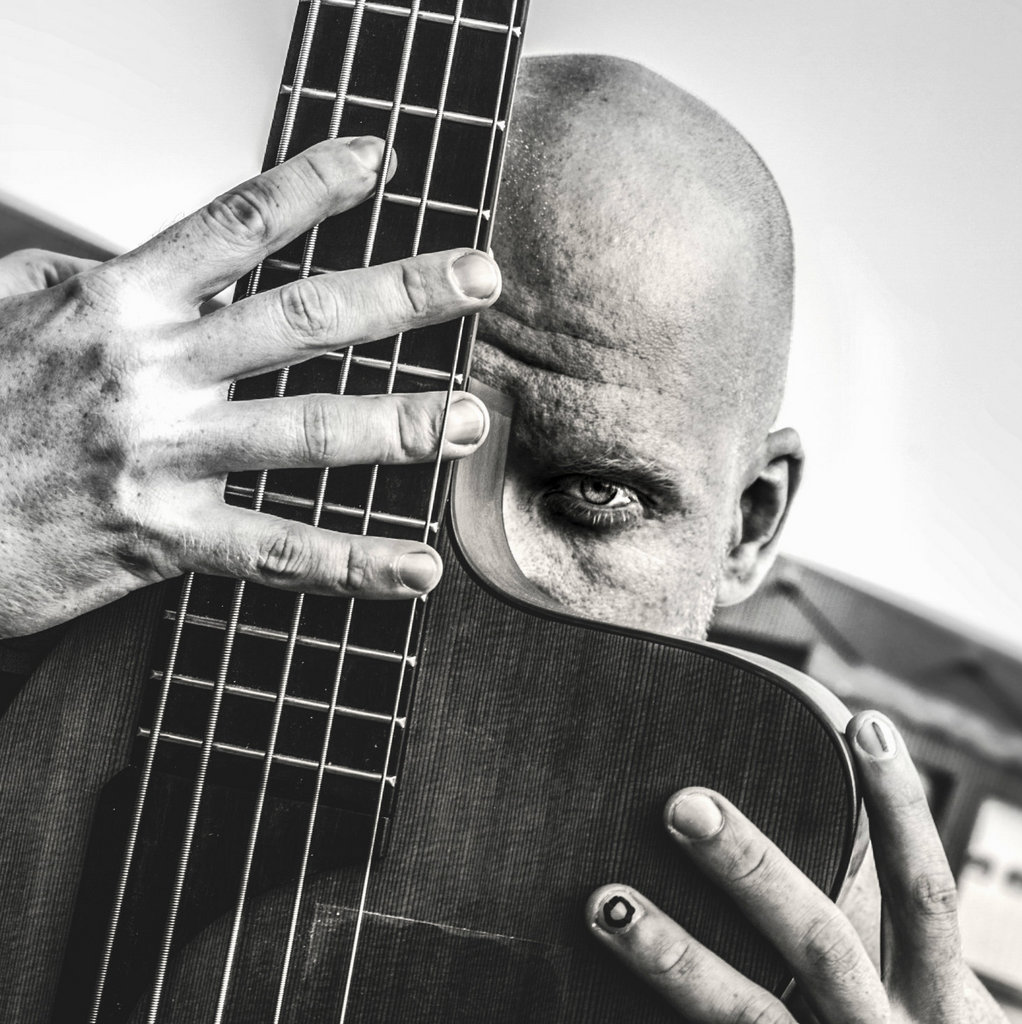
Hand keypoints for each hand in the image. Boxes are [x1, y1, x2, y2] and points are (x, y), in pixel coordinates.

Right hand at [0, 137, 499, 636]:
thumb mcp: (3, 312)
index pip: (235, 225)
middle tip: (481, 278)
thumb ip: (70, 283)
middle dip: (404, 293)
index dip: (314, 184)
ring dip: (403, 424)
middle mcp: (152, 369)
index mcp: (117, 301)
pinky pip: (278, 550)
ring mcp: (161, 452)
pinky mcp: (161, 534)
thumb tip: (109, 261)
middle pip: (304, 317)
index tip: (379, 162)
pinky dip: (355, 564)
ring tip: (471, 419)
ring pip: (308, 431)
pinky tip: (416, 569)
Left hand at [587, 710, 1007, 1022]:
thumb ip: (886, 946)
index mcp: (939, 1003)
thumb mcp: (935, 1010)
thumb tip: (830, 846)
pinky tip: (595, 988)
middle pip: (821, 943)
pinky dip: (658, 1020)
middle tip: (684, 804)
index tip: (863, 725)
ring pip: (747, 1014)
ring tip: (607, 903)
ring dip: (673, 955)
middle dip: (751, 868)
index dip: (901, 810)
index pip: (921, 895)